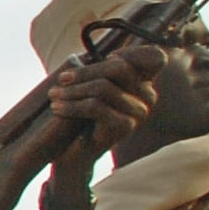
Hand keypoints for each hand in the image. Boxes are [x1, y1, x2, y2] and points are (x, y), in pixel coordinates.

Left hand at [49, 43, 166, 153]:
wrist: (76, 157)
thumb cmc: (81, 117)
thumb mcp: (90, 88)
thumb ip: (97, 70)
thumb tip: (81, 57)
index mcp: (143, 83)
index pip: (154, 57)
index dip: (131, 52)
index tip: (106, 57)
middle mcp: (148, 97)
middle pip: (120, 68)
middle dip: (86, 72)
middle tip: (62, 79)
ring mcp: (139, 113)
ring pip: (103, 87)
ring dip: (73, 90)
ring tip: (54, 95)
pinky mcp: (125, 127)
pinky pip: (95, 106)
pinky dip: (72, 106)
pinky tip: (57, 108)